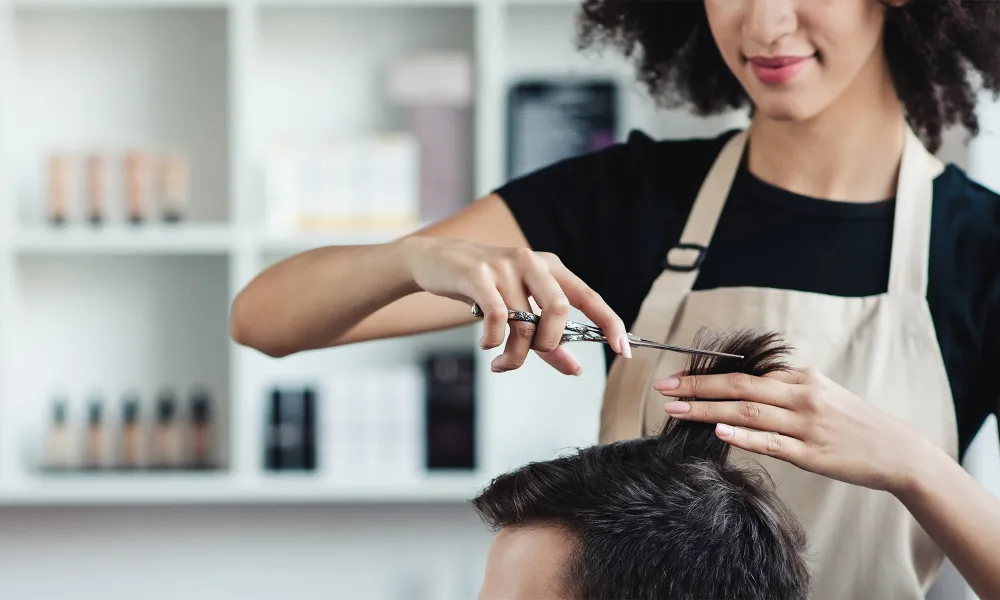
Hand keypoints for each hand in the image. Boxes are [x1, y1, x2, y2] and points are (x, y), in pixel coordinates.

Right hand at [402, 236, 629, 373]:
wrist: (437, 260)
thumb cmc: (484, 286)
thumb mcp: (519, 308)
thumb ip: (548, 337)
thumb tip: (575, 367)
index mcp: (550, 268)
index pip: (588, 296)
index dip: (609, 323)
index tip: (623, 349)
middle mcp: (531, 262)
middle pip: (559, 309)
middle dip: (550, 343)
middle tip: (535, 355)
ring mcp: (504, 266)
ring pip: (524, 321)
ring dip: (516, 354)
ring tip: (503, 364)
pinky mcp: (477, 274)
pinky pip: (496, 316)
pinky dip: (493, 340)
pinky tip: (487, 345)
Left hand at [653, 367, 925, 492]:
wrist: (896, 451)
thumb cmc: (852, 423)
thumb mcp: (820, 394)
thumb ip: (784, 389)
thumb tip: (744, 387)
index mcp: (801, 378)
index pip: (746, 372)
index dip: (708, 374)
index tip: (677, 377)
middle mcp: (801, 396)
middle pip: (739, 386)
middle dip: (697, 386)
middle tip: (664, 388)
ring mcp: (806, 425)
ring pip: (748, 411)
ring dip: (708, 409)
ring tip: (676, 410)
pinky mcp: (812, 453)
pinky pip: (771, 442)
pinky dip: (744, 435)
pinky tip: (720, 430)